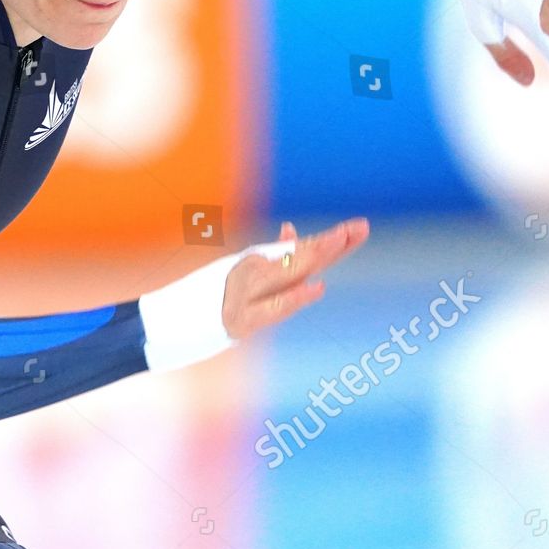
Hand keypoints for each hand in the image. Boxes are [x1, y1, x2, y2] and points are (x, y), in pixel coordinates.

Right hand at [222, 217, 368, 340]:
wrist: (190, 320)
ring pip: (290, 273)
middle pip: (302, 256)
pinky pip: (276, 307)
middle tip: (359, 228)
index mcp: (261, 260)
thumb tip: (290, 229)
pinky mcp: (246, 319)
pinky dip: (297, 296)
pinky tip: (317, 287)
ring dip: (316, 256)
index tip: (358, 228)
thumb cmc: (226, 293)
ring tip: (340, 241)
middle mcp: (256, 271)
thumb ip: (276, 254)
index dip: (333, 240)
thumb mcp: (249, 272)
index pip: (305, 249)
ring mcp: (249, 293)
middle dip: (331, 243)